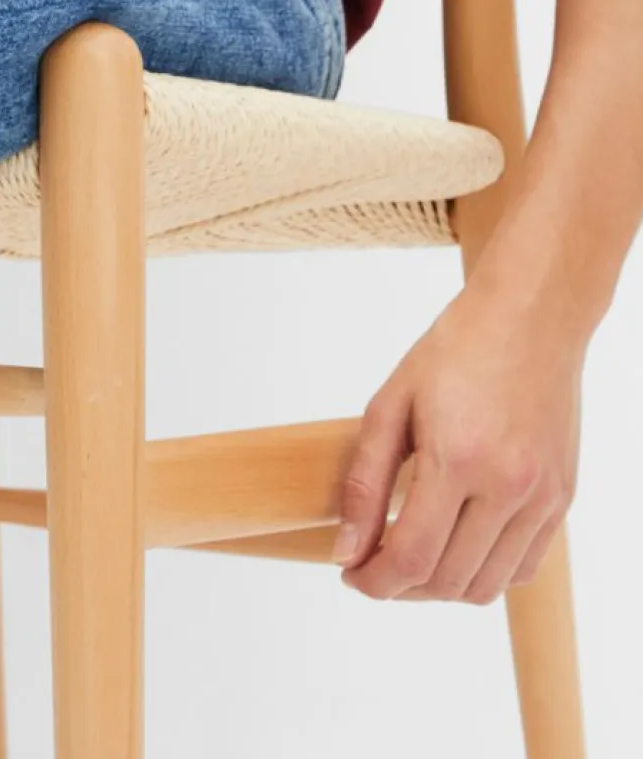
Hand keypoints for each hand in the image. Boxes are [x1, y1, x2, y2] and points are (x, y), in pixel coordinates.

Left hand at [332, 282, 582, 603]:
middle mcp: (508, 487)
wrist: (530, 319)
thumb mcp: (391, 402)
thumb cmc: (456, 350)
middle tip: (372, 564)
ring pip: (487, 586)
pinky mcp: (562, 499)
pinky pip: (522, 568)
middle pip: (447, 581)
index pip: (411, 557)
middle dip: (400, 587)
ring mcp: (542, 498)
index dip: (373, 580)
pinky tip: (457, 545)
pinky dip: (484, 573)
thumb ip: (365, 480)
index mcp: (458, 459)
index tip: (350, 574)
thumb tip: (345, 549)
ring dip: (441, 588)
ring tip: (412, 557)